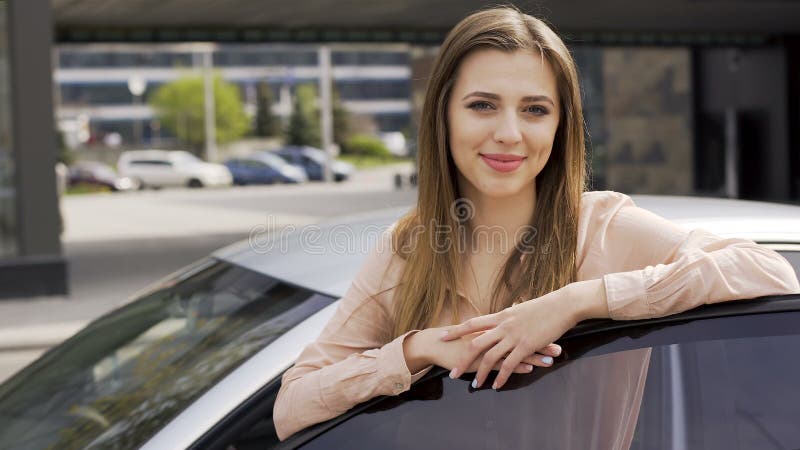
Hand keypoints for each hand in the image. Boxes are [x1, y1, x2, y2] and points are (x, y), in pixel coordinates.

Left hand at [440, 286, 586, 389]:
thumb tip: (506, 314)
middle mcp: (503, 326)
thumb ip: (510, 315)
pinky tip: (496, 386)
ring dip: (481, 373)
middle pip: (475, 344)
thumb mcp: (521, 309)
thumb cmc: (545, 306)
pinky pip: (509, 364)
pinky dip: (501, 377)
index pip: (472, 323)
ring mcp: (514, 336)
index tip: (442, 336)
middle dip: (462, 360)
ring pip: (490, 357)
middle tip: (452, 373)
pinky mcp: (526, 346)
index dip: (456, 330)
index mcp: (500, 316)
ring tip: (475, 385)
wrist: (562, 305)